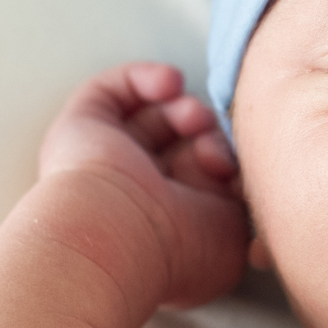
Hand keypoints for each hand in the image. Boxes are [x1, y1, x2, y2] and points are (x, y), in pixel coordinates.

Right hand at [38, 62, 247, 307]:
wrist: (114, 237)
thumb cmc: (177, 249)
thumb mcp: (234, 231)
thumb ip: (244, 198)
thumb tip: (247, 173)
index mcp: (167, 226)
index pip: (205, 179)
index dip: (229, 164)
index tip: (238, 173)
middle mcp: (135, 196)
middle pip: (184, 144)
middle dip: (210, 137)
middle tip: (214, 151)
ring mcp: (106, 162)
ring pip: (154, 117)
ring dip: (185, 108)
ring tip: (193, 118)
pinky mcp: (81, 128)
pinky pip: (113, 89)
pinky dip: (146, 77)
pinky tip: (170, 83)